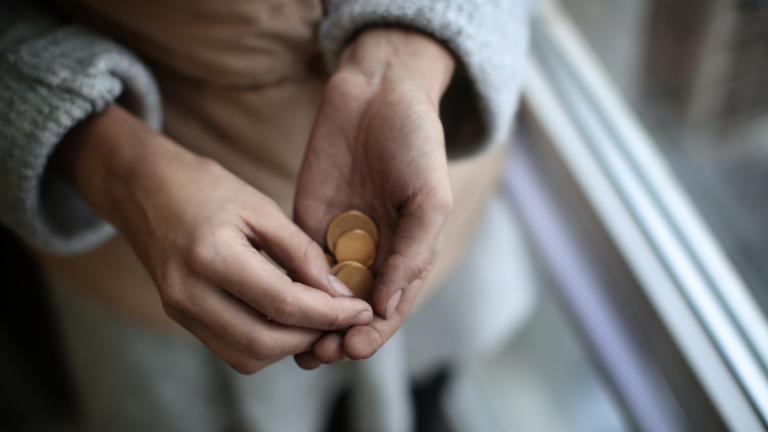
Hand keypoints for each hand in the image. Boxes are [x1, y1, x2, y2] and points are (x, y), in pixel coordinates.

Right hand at [53, 105, 373, 373]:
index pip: (282, 305)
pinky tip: (288, 319)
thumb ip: (299, 251)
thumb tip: (337, 293)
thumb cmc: (203, 186)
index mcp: (210, 256)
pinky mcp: (180, 317)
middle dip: (313, 336)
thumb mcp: (259, 206)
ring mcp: (179, 310)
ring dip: (290, 346)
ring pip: (246, 356)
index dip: (329, 313)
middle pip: (264, 344)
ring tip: (320, 320)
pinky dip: (265, 343)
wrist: (143, 187)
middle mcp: (189, 293)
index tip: (361, 309)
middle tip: (345, 318)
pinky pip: (229, 348)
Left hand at [293, 29, 454, 365]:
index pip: (391, 307)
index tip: (353, 346)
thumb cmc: (415, 141)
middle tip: (319, 351)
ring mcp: (340, 238)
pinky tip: (277, 304)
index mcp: (408, 252)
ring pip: (323, 296)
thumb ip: (412, 252)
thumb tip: (388, 306)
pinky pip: (297, 263)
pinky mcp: (308, 220)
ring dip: (311, 322)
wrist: (378, 90)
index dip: (374, 332)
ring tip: (297, 343)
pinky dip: (289, 288)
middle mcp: (375, 253)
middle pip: (355, 310)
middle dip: (339, 335)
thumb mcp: (429, 197)